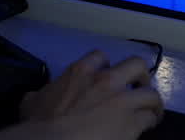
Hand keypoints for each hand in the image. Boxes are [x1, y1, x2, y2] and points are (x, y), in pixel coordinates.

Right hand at [15, 50, 163, 139]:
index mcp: (81, 72)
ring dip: (151, 102)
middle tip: (138, 87)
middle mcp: (106, 81)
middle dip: (140, 76)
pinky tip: (146, 127)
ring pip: (151, 94)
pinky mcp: (132, 123)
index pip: (101, 57)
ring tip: (150, 111)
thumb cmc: (40, 123)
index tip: (107, 76)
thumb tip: (36, 95)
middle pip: (136, 65)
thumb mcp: (33, 100)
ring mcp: (122, 102)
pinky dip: (149, 122)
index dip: (107, 66)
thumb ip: (42, 93)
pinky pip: (149, 118)